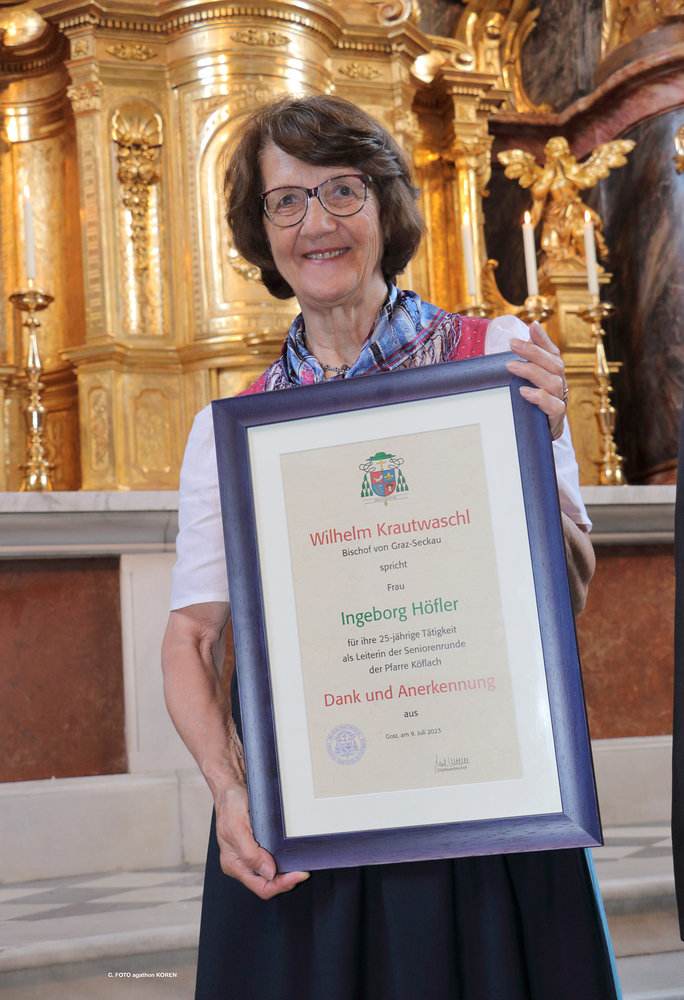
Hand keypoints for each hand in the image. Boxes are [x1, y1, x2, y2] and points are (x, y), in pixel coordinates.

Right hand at [214, 718, 309, 898]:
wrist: (231, 783)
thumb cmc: (230, 802)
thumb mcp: (237, 827)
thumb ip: (250, 853)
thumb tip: (268, 873)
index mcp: (233, 863)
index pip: (261, 887)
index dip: (281, 884)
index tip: (298, 874)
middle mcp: (241, 862)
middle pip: (268, 883)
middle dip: (286, 880)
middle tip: (303, 870)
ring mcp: (249, 854)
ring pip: (271, 874)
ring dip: (286, 872)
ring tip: (300, 864)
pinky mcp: (257, 844)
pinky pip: (272, 859)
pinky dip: (283, 860)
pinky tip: (292, 855)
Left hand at [505, 321, 567, 439]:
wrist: (539, 434)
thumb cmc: (530, 405)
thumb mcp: (525, 383)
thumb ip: (522, 365)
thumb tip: (511, 343)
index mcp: (553, 373)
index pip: (552, 352)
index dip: (543, 339)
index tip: (532, 325)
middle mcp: (559, 384)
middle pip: (553, 363)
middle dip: (533, 352)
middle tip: (512, 344)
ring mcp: (560, 400)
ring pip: (554, 382)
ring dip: (532, 372)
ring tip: (511, 366)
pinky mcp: (556, 418)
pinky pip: (553, 406)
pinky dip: (539, 397)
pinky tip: (524, 392)